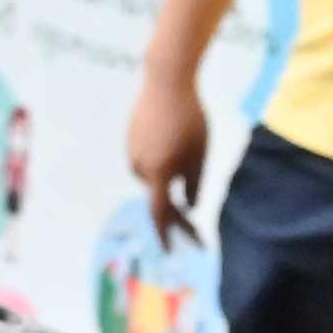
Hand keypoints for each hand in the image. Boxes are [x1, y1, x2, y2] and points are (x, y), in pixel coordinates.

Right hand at [124, 69, 212, 246]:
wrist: (165, 80)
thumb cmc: (190, 118)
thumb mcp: (201, 154)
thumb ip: (195, 185)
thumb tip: (189, 208)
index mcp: (159, 172)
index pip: (161, 213)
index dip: (167, 235)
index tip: (172, 251)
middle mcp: (140, 167)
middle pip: (160, 198)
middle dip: (178, 216)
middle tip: (196, 234)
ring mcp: (132, 153)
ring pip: (156, 178)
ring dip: (171, 180)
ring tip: (188, 151)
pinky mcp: (131, 141)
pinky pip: (149, 161)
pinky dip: (163, 162)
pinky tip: (174, 140)